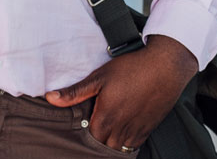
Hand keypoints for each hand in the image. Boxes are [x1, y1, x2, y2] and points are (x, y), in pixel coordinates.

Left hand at [45, 35, 198, 150]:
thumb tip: (50, 98)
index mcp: (106, 117)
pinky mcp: (149, 128)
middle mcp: (122, 128)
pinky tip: (120, 134)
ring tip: (104, 133)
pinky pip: (134, 145)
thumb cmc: (130, 70)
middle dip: (96, 142)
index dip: (82, 135)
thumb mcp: (99, 77)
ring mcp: (137, 130)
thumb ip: (75, 92)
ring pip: (120, 148)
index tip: (78, 127)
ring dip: (111, 144)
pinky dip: (126, 143)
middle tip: (90, 130)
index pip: (90, 139)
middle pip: (105, 146)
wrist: (165, 68)